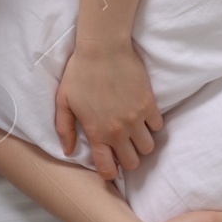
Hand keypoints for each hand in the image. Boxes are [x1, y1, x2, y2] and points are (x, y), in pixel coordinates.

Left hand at [54, 41, 163, 180]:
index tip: (110, 166)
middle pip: (132, 162)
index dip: (109, 172)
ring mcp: (136, 118)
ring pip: (148, 148)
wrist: (103, 48)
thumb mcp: (63, 102)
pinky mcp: (149, 104)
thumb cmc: (79, 72)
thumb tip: (68, 151)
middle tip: (122, 147)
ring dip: (141, 144)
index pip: (108, 168)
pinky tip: (143, 116)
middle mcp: (118, 130)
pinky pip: (157, 126)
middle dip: (127, 159)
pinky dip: (152, 125)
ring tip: (134, 133)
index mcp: (97, 133)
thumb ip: (65, 129)